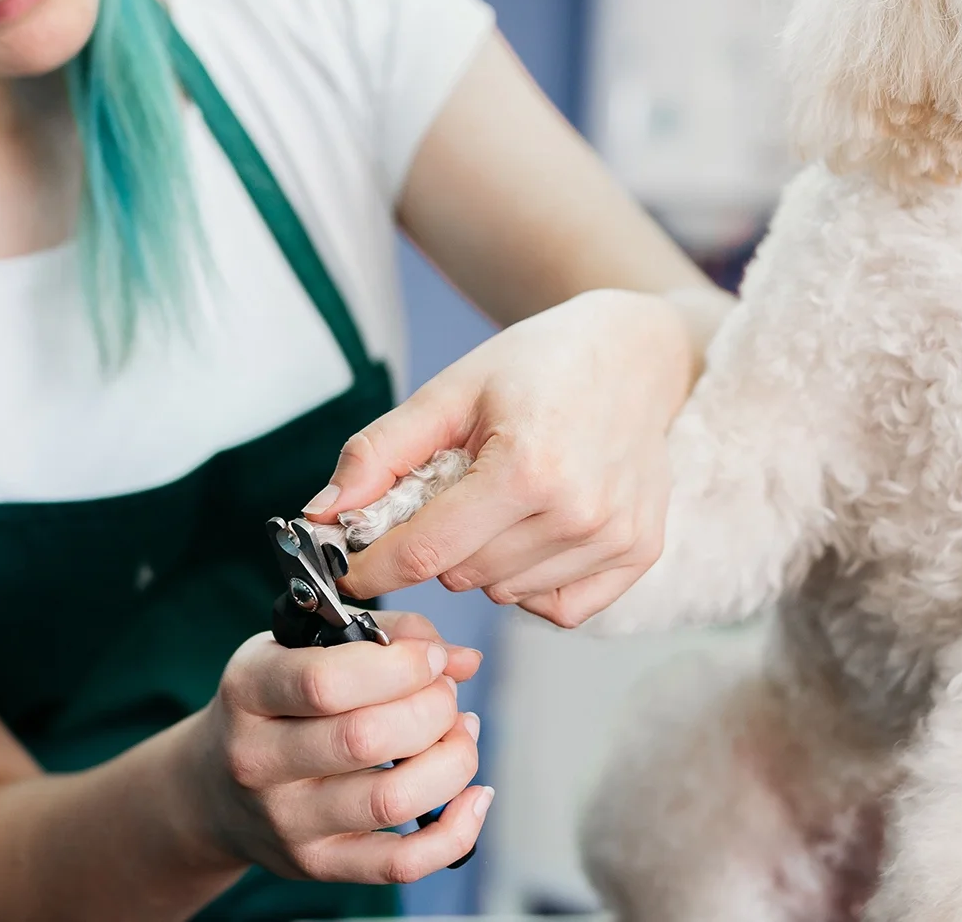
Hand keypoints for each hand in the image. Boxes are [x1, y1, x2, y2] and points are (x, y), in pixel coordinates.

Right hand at [183, 612, 490, 884]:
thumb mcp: (302, 649)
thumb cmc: (275, 705)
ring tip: (460, 734)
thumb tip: (461, 660)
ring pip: (391, 801)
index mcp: (249, 691)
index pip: (326, 683)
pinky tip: (474, 796)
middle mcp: (258, 760)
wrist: (213, 789)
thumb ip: (384, 636)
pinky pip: (400, 863)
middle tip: (445, 694)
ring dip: (452, 762)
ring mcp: (287, 821)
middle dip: (432, 709)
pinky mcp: (318, 864)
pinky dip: (455, 832)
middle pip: (365, 739)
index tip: (432, 659)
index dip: (398, 667)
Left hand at [315, 289, 697, 626]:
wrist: (634, 353)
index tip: (350, 566)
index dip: (375, 566)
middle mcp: (577, 511)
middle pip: (463, 574)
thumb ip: (380, 452)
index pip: (426, 551)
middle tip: (450, 494)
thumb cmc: (538, 365)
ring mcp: (615, 537)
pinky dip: (532, 582)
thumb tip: (321, 514)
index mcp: (526, 466)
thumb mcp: (450, 391)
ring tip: (502, 501)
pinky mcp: (640, 553)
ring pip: (505, 592)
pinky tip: (535, 531)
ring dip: (485, 560)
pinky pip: (557, 607)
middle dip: (438, 545)